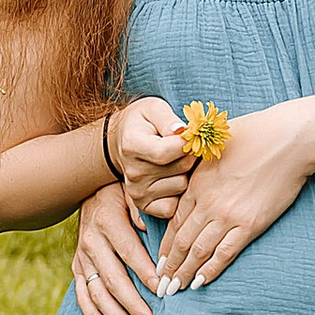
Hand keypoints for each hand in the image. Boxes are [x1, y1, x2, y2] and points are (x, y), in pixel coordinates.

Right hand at [70, 177, 156, 314]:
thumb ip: (145, 208)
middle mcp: (91, 241)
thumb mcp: (133, 192)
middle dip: (133, 303)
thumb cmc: (121, 193)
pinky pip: (81, 294)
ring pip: (97, 291)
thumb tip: (155, 225)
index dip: (145, 273)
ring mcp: (82, 257)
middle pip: (113, 278)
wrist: (87, 187)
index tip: (163, 290)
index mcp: (108, 222)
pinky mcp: (77, 267)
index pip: (129, 252)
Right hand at [110, 96, 193, 214]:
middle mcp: (133, 172)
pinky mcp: (143, 205)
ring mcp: (137, 191)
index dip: (187, 143)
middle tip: (185, 146)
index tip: (192, 134)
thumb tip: (182, 130)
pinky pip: (173, 206)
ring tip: (176, 161)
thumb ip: (168, 118)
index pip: (167, 151)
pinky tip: (173, 178)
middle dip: (190, 155)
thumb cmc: (142, 123)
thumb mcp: (153, 108)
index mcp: (132, 146)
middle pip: (180, 168)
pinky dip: (178, 194)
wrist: (121, 143)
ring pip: (182, 186)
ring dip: (186, 173)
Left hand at [149, 104, 312, 294]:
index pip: (174, 222)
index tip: (159, 261)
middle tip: (160, 285)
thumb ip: (200, 170)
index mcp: (196, 184)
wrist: (287, 140)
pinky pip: (225, 253)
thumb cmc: (254, 136)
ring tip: (175, 290)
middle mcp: (207, 203)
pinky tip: (201, 282)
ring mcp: (228, 215)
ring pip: (198, 252)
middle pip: (181, 241)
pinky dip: (211, 270)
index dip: (165, 245)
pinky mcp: (250, 224)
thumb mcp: (215, 149)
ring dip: (184, 273)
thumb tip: (191, 179)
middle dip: (169, 266)